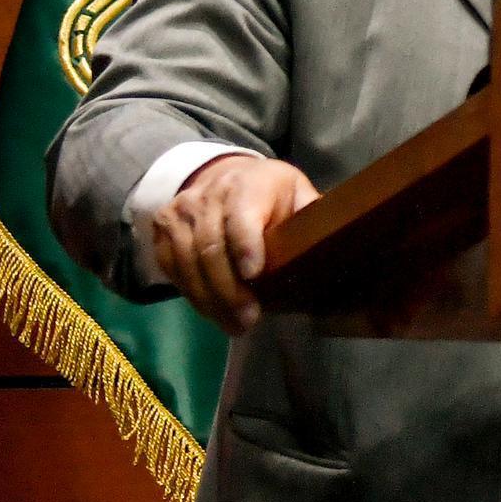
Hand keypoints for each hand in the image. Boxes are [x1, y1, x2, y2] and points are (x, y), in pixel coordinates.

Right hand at [155, 152, 316, 332]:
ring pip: (189, 262)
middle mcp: (209, 194)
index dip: (246, 244)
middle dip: (229, 289)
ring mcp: (180, 211)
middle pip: (212, 247)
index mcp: (249, 183)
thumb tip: (338, 242)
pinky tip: (212, 311)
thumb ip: (312, 216)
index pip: (242, 215)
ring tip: (233, 325)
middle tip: (248, 321)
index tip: (255, 275)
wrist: (223, 176)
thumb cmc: (271, 194)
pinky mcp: (162, 229)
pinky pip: (172, 268)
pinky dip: (192, 294)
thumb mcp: (298, 194)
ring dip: (210, 299)